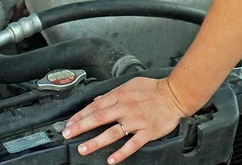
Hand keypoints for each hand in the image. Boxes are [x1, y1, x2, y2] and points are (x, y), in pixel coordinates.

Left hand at [62, 77, 186, 162]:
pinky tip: (111, 160)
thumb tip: (97, 99)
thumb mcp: (130, 84)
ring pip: (113, 132)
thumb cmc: (153, 89)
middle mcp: (126, 108)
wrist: (174, 94)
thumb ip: (113, 92)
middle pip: (100, 118)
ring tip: (83, 149)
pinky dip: (121, 152)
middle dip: (81, 126)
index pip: (96, 105)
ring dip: (96, 141)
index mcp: (121, 95)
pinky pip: (132, 144)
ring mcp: (136, 121)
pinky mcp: (147, 132)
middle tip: (67, 134)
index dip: (81, 115)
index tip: (69, 123)